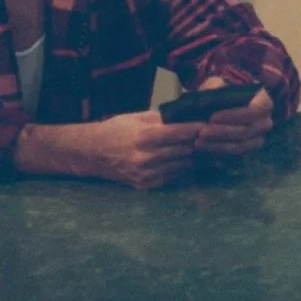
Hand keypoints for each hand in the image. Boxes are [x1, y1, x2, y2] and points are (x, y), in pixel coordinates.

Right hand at [86, 110, 200, 189]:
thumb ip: (163, 118)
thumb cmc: (116, 130)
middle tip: (208, 135)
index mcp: (145, 136)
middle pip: (185, 150)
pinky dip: (181, 167)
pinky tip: (183, 159)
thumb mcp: (137, 117)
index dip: (197, 127)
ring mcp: (147, 174)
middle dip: (197, 141)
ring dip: (192, 156)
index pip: (181, 133)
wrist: (93, 154)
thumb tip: (187, 114)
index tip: (207, 123)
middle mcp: (147, 157)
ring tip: (199, 146)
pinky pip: (173, 176)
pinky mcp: (146, 185)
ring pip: (183, 165)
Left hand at [193, 81, 273, 156]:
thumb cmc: (223, 93)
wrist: (226, 107)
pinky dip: (218, 155)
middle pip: (245, 132)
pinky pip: (234, 158)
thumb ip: (216, 87)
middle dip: (221, 133)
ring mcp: (258, 140)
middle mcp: (265, 123)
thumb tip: (210, 95)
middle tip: (201, 132)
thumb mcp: (219, 84)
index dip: (233, 115)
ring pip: (239, 147)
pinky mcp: (248, 152)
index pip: (253, 111)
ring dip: (217, 146)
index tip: (212, 117)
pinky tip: (203, 152)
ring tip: (198, 143)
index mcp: (264, 104)